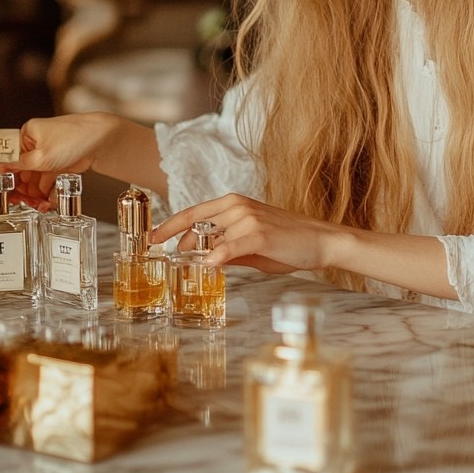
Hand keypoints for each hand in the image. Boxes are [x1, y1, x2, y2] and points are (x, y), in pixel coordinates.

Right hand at [0, 113, 115, 209]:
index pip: (8, 157)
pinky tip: (48, 201)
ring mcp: (48, 155)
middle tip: (23, 204)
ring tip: (39, 205)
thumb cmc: (73, 139)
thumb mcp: (41, 155)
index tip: (8, 192)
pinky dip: (47, 191)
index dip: (7, 177)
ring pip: (35, 178)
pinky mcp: (60, 164)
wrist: (102, 140)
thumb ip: (19, 164)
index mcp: (27, 135)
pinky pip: (48, 181)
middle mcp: (35, 144)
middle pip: (21, 171)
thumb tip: (0, 167)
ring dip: (35, 193)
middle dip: (23, 189)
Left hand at [152, 193, 351, 273]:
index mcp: (234, 203)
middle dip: (179, 246)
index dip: (168, 226)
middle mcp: (237, 206)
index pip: (192, 213)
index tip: (151, 238)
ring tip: (189, 269)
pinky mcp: (258, 234)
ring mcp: (247, 219)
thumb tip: (204, 260)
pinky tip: (206, 267)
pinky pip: (227, 248)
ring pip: (208, 239)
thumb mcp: (252, 245)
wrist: (322, 240)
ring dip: (195, 256)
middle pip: (194, 226)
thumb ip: (227, 248)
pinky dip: (214, 259)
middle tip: (172, 261)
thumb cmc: (289, 242)